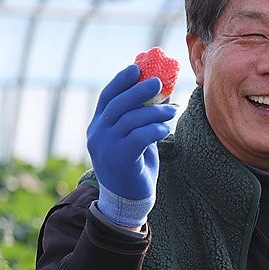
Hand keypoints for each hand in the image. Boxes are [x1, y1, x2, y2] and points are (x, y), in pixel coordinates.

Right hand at [86, 64, 176, 227]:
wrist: (127, 201)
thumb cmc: (134, 167)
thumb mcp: (133, 140)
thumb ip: (138, 121)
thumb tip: (156, 96)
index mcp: (97, 126)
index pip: (107, 97)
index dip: (121, 81)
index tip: (136, 68)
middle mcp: (98, 134)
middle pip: (118, 104)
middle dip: (139, 90)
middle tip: (158, 83)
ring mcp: (106, 146)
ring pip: (130, 119)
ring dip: (154, 111)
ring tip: (171, 109)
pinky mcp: (120, 159)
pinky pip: (138, 137)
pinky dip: (154, 129)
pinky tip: (165, 128)